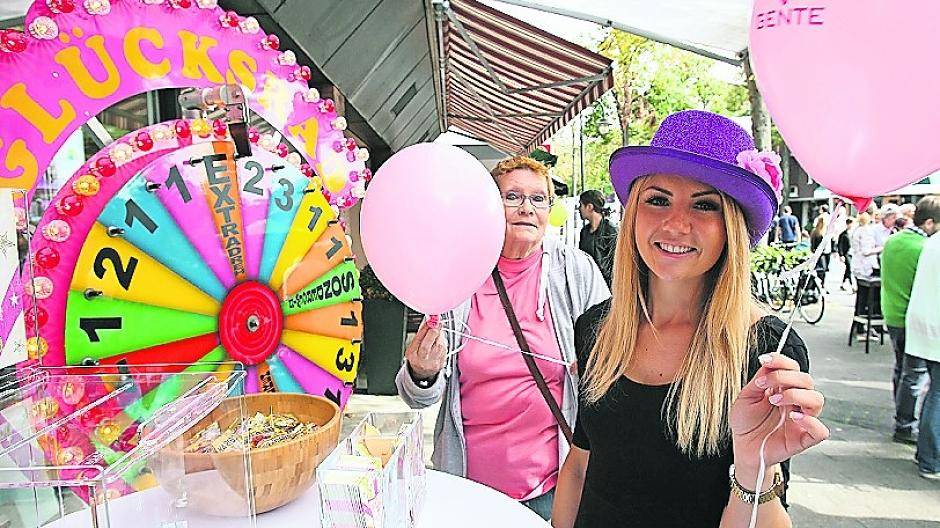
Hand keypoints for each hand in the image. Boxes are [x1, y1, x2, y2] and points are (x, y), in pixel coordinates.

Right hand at [404, 322, 446, 380]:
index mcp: (412, 353)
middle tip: (437, 323)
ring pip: (439, 347)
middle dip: (433, 332)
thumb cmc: (418, 355)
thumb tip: (428, 321)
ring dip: (440, 336)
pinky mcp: (441, 364)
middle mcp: (421, 360)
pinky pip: (444, 350)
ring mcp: (432, 363)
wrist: (423, 371)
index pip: (418, 340)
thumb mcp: (415, 344)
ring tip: (439, 331)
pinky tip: (441, 341)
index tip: (430, 320)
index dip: (425, 329)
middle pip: (427, 346)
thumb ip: (421, 333)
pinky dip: (444, 343)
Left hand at [730, 353, 828, 483]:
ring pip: (817, 400)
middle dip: (785, 377)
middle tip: (764, 385)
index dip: (781, 361)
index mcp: (783, 389)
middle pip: (806, 380)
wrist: (742, 447)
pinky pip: (820, 430)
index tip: (764, 360)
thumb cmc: (745, 422)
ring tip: (774, 401)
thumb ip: (759, 381)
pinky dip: (811, 422)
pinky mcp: (804, 438)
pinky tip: (793, 418)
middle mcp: (795, 402)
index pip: (793, 368)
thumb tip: (768, 363)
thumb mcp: (746, 397)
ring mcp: (802, 419)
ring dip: (795, 395)